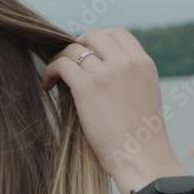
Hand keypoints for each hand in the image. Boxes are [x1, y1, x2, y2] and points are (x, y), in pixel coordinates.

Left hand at [41, 28, 186, 193]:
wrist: (142, 158)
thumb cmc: (140, 137)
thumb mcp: (145, 95)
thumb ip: (128, 76)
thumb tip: (99, 66)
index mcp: (144, 64)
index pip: (118, 34)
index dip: (98, 41)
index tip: (88, 54)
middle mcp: (127, 62)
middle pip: (94, 35)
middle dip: (78, 46)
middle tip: (69, 64)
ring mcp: (108, 72)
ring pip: (74, 49)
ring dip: (61, 59)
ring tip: (55, 76)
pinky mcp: (88, 86)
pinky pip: (62, 65)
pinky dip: (50, 71)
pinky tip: (48, 85)